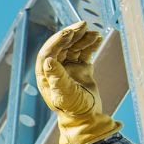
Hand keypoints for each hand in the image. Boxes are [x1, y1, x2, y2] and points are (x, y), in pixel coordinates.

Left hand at [35, 22, 120, 143]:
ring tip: (94, 34)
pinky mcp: (81, 68)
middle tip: (83, 25)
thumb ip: (57, 77)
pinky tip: (98, 38)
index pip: (48, 52)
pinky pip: (85, 52)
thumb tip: (48, 60)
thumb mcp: (65, 94)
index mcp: (46, 75)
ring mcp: (68, 68)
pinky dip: (91, 44)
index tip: (70, 32)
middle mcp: (55, 69)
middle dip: (72, 35)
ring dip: (83, 38)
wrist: (88, 118)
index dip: (58, 40)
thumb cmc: (73, 109)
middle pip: (61, 46)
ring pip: (74, 47)